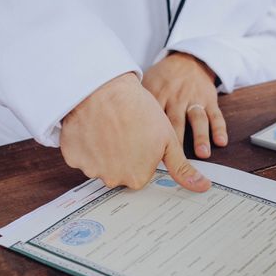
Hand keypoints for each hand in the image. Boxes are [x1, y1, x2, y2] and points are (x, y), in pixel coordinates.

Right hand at [60, 73, 210, 191]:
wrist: (104, 87)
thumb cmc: (138, 111)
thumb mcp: (167, 139)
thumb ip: (182, 168)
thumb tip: (203, 188)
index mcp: (137, 178)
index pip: (140, 172)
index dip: (141, 153)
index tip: (140, 137)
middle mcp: (112, 179)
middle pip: (118, 171)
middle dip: (121, 154)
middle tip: (124, 130)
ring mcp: (89, 169)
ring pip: (98, 163)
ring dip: (102, 148)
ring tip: (108, 125)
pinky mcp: (71, 156)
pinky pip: (80, 154)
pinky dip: (84, 142)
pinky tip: (92, 126)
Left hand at [142, 52, 227, 158]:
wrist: (187, 60)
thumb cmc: (163, 79)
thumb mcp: (147, 85)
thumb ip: (138, 105)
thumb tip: (122, 132)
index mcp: (159, 94)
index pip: (154, 117)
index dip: (151, 135)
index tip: (148, 155)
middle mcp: (177, 97)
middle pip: (176, 120)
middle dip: (177, 139)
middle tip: (177, 159)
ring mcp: (194, 99)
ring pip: (198, 119)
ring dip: (200, 136)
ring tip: (202, 153)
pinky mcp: (210, 99)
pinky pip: (216, 115)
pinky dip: (219, 128)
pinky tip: (221, 141)